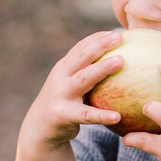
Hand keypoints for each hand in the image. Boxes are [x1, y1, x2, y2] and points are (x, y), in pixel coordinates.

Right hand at [15, 30, 123, 160]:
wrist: (39, 129)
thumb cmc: (65, 103)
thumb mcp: (71, 84)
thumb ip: (87, 72)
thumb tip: (121, 60)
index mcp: (64, 67)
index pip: (81, 48)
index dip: (97, 38)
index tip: (116, 31)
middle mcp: (61, 77)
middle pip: (81, 57)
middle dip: (99, 45)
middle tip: (119, 38)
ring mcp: (60, 95)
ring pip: (83, 79)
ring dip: (102, 69)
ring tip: (121, 61)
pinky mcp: (63, 115)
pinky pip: (86, 115)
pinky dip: (101, 115)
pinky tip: (117, 116)